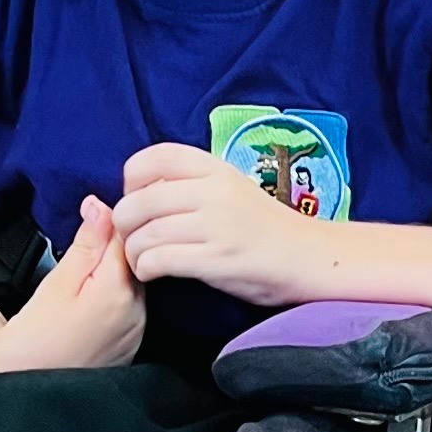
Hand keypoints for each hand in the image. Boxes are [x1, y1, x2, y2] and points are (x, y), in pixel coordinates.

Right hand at [0, 193, 144, 370]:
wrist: (29, 384)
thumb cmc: (36, 338)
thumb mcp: (58, 282)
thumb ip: (86, 244)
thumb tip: (100, 207)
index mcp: (118, 291)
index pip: (128, 237)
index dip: (110, 221)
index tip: (92, 215)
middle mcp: (136, 311)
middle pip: (134, 259)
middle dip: (113, 247)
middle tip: (82, 249)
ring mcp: (136, 329)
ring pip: (133, 281)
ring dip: (114, 271)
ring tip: (82, 279)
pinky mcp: (132, 342)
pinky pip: (131, 306)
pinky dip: (116, 295)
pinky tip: (91, 300)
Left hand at [110, 144, 336, 307]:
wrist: (307, 257)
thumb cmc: (263, 227)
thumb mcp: (230, 188)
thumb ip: (192, 183)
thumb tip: (142, 191)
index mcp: (214, 168)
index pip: (152, 158)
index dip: (131, 180)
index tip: (136, 200)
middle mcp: (213, 191)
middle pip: (139, 201)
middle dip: (124, 224)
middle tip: (131, 239)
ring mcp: (216, 225)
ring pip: (145, 234)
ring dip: (132, 252)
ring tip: (140, 261)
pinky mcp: (217, 259)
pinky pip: (160, 260)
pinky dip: (145, 269)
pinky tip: (152, 273)